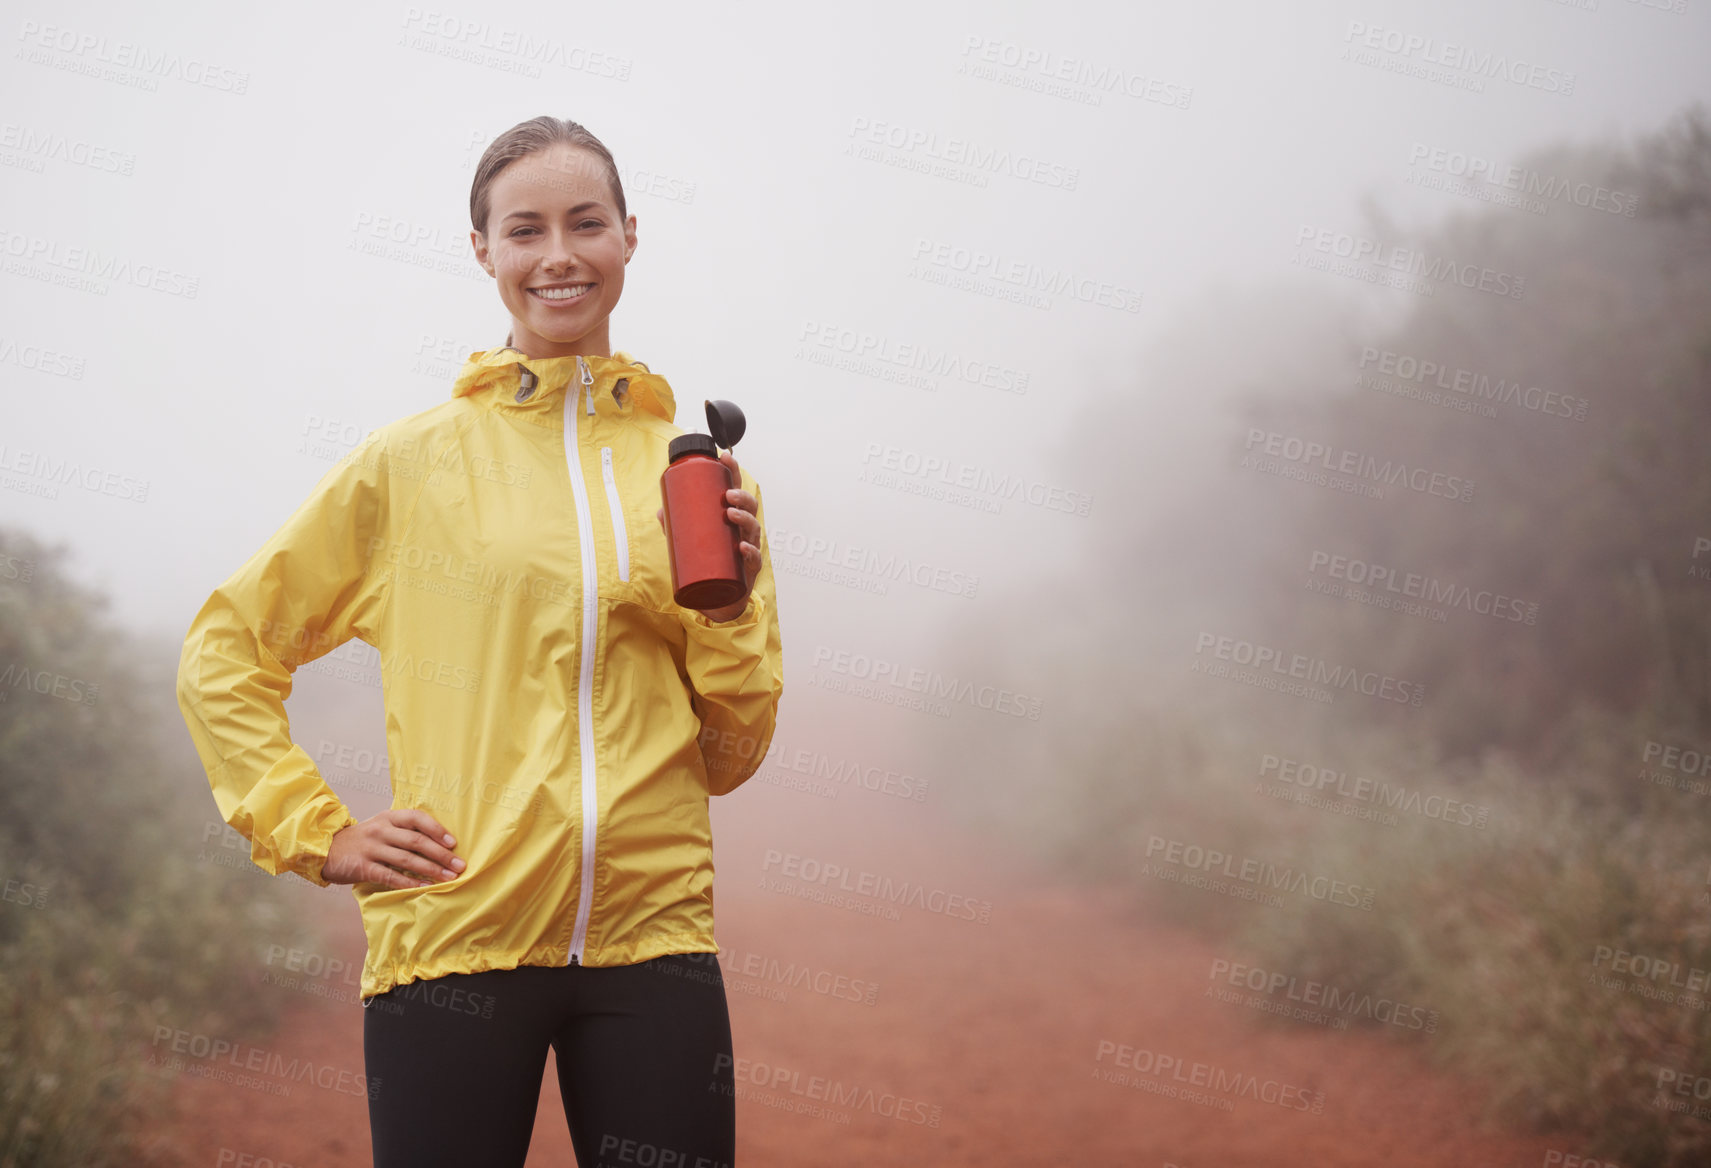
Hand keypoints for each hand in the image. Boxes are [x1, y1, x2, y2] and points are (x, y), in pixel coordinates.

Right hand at [322, 808, 464, 889]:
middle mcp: (381, 830)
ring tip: (448, 878)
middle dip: (441, 854)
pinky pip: (390, 875)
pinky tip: (424, 887)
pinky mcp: (363, 867)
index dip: (437, 829)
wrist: (325, 849)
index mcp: (388, 817)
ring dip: (431, 869)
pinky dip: (409, 882)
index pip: (417, 818)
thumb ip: (404, 830)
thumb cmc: (362, 840)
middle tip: (459, 866)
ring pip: (406, 859)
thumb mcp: (381, 827)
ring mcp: (371, 848)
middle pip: (416, 841)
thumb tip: (439, 842)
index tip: (454, 843)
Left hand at [656, 450, 761, 621]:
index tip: (726, 456)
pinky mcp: (749, 570)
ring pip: (754, 528)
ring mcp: (749, 548)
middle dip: (741, 496)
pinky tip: (742, 546)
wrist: (718, 600)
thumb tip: (660, 511)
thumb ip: (677, 527)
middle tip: (727, 495)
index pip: (735, 490)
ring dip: (745, 518)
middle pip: (750, 506)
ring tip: (731, 514)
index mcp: (731, 518)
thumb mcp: (690, 543)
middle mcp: (743, 530)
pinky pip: (754, 559)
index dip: (733, 471)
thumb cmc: (709, 564)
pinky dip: (749, 551)